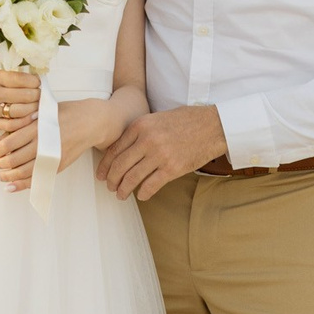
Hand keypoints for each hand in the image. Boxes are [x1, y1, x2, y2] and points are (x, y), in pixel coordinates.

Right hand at [0, 65, 39, 130]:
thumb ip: (6, 76)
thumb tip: (28, 79)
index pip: (23, 79)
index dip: (35, 81)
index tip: (37, 82)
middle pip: (27, 96)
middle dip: (37, 95)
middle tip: (39, 94)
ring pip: (22, 111)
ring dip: (33, 109)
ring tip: (35, 106)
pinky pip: (12, 125)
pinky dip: (23, 122)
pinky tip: (27, 118)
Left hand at [0, 98, 122, 190]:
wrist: (91, 122)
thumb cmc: (65, 113)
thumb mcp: (41, 112)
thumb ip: (19, 126)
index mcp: (37, 127)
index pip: (9, 143)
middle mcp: (43, 144)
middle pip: (14, 160)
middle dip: (0, 165)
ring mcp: (52, 157)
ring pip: (23, 173)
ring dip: (8, 176)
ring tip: (0, 175)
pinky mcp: (58, 166)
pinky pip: (37, 179)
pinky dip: (21, 185)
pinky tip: (11, 186)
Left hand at [97, 105, 226, 200]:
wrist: (212, 126)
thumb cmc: (185, 120)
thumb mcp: (156, 118)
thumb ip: (140, 131)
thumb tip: (123, 149)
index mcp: (140, 126)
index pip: (115, 149)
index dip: (105, 165)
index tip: (101, 175)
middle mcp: (147, 140)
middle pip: (120, 165)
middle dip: (112, 179)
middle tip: (110, 187)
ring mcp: (160, 155)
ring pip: (133, 177)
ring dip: (124, 189)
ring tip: (121, 194)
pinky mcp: (173, 168)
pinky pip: (151, 185)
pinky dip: (143, 193)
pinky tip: (141, 195)